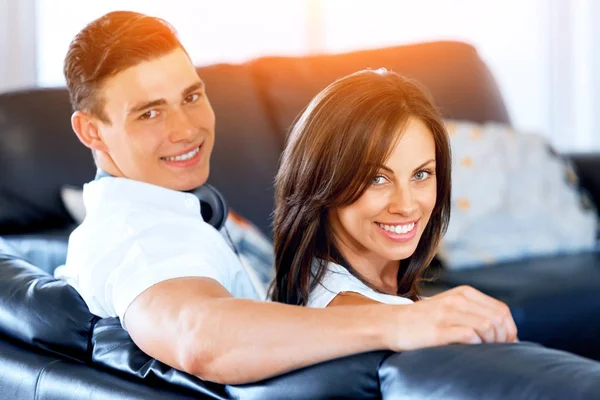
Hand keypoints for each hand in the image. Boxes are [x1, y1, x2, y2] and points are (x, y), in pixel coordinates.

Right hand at [383, 285, 517, 351]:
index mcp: (464, 293)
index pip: (501, 310)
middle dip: (504, 338)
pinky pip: (470, 335)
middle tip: (496, 350)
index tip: (505, 344)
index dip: (509, 330)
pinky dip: (476, 345)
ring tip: (483, 351)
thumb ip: (473, 312)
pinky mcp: (439, 329)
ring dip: (491, 343)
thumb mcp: (450, 306)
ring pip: (487, 326)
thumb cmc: (423, 320)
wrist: (392, 323)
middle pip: (498, 319)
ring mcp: (448, 313)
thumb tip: (504, 332)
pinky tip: (470, 349)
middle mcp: (458, 300)